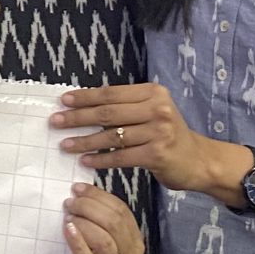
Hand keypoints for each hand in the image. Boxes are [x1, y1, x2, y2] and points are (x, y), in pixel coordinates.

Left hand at [51, 82, 217, 193]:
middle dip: (78, 118)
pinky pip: (121, 156)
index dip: (85, 97)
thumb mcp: (152, 112)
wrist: (198, 160)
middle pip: (108, 112)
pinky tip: (85, 161)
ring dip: (84, 141)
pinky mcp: (157, 154)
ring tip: (65, 145)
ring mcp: (158, 132)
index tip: (63, 101)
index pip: (111, 93)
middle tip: (55, 122)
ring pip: (111, 136)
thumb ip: (126, 107)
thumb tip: (84, 106)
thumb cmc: (168, 134)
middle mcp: (157, 108)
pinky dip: (100, 159)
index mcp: (152, 92)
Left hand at [65, 183, 144, 253]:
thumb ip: (99, 219)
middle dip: (89, 207)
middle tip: (69, 203)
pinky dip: (78, 243)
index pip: (121, 211)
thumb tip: (81, 191)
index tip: (77, 188)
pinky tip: (67, 230)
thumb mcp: (101, 239)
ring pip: (105, 241)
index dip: (99, 196)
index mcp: (135, 241)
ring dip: (84, 223)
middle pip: (114, 223)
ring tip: (67, 216)